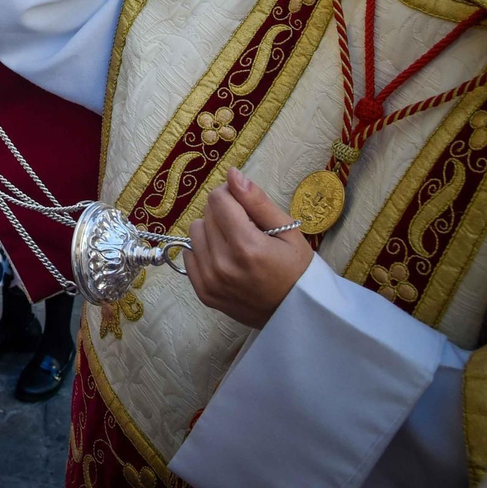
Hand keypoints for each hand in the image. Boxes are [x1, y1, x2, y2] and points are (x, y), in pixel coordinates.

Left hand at [185, 167, 312, 328]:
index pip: (218, 200)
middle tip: (246, 229)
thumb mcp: (288, 231)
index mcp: (246, 246)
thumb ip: (257, 201)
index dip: (231, 196)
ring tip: (236, 244)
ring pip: (194, 233)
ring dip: (212, 232)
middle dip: (224, 214)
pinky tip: (226, 259)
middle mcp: (222, 264)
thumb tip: (231, 174)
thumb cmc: (297, 270)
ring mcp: (210, 280)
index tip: (246, 207)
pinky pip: (189, 255)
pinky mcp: (203, 292)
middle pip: (206, 214)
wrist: (298, 313)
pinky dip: (204, 251)